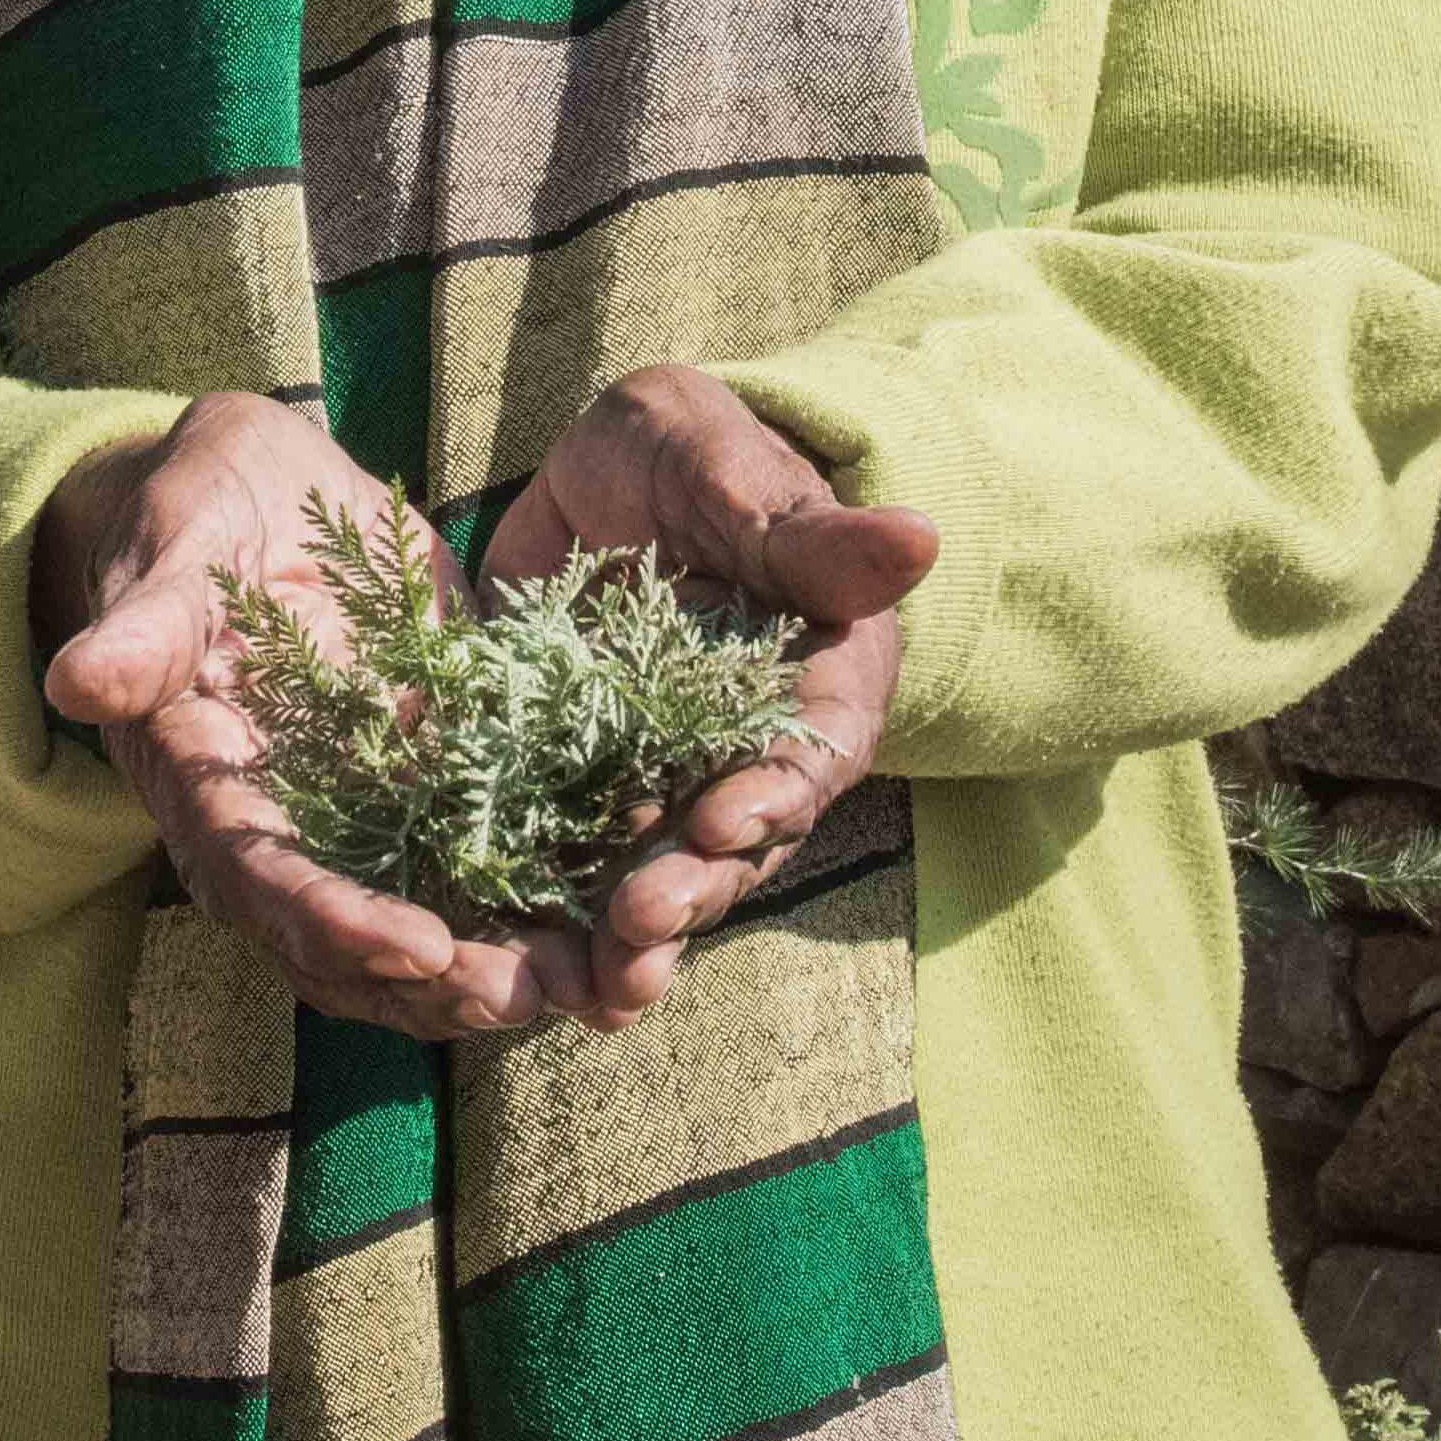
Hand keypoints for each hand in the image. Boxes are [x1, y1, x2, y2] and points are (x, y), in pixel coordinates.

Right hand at [35, 394, 553, 1039]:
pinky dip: (561, 905)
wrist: (260, 490)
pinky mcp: (438, 787)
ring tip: (609, 986)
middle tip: (543, 994)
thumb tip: (77, 679)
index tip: (422, 946)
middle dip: (448, 982)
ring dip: (516, 970)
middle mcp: (286, 829)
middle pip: (355, 946)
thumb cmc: (197, 509)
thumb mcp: (173, 544)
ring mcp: (367, 818)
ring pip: (433, 931)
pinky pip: (497, 868)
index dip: (338, 924)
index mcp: (209, 785)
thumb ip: (144, 623)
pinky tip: (643, 924)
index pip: (264, 882)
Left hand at [479, 365, 938, 1023]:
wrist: (609, 470)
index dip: (775, 794)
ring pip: (657, 873)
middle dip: (692, 889)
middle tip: (642, 925)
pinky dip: (550, 918)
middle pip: (734, 841)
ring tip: (596, 986)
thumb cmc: (696, 453)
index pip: (811, 751)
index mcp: (814, 682)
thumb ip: (807, 532)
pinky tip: (519, 969)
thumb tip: (920, 538)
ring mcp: (661, 779)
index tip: (728, 821)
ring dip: (630, 936)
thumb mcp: (734, 473)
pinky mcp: (578, 786)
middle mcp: (746, 752)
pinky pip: (568, 862)